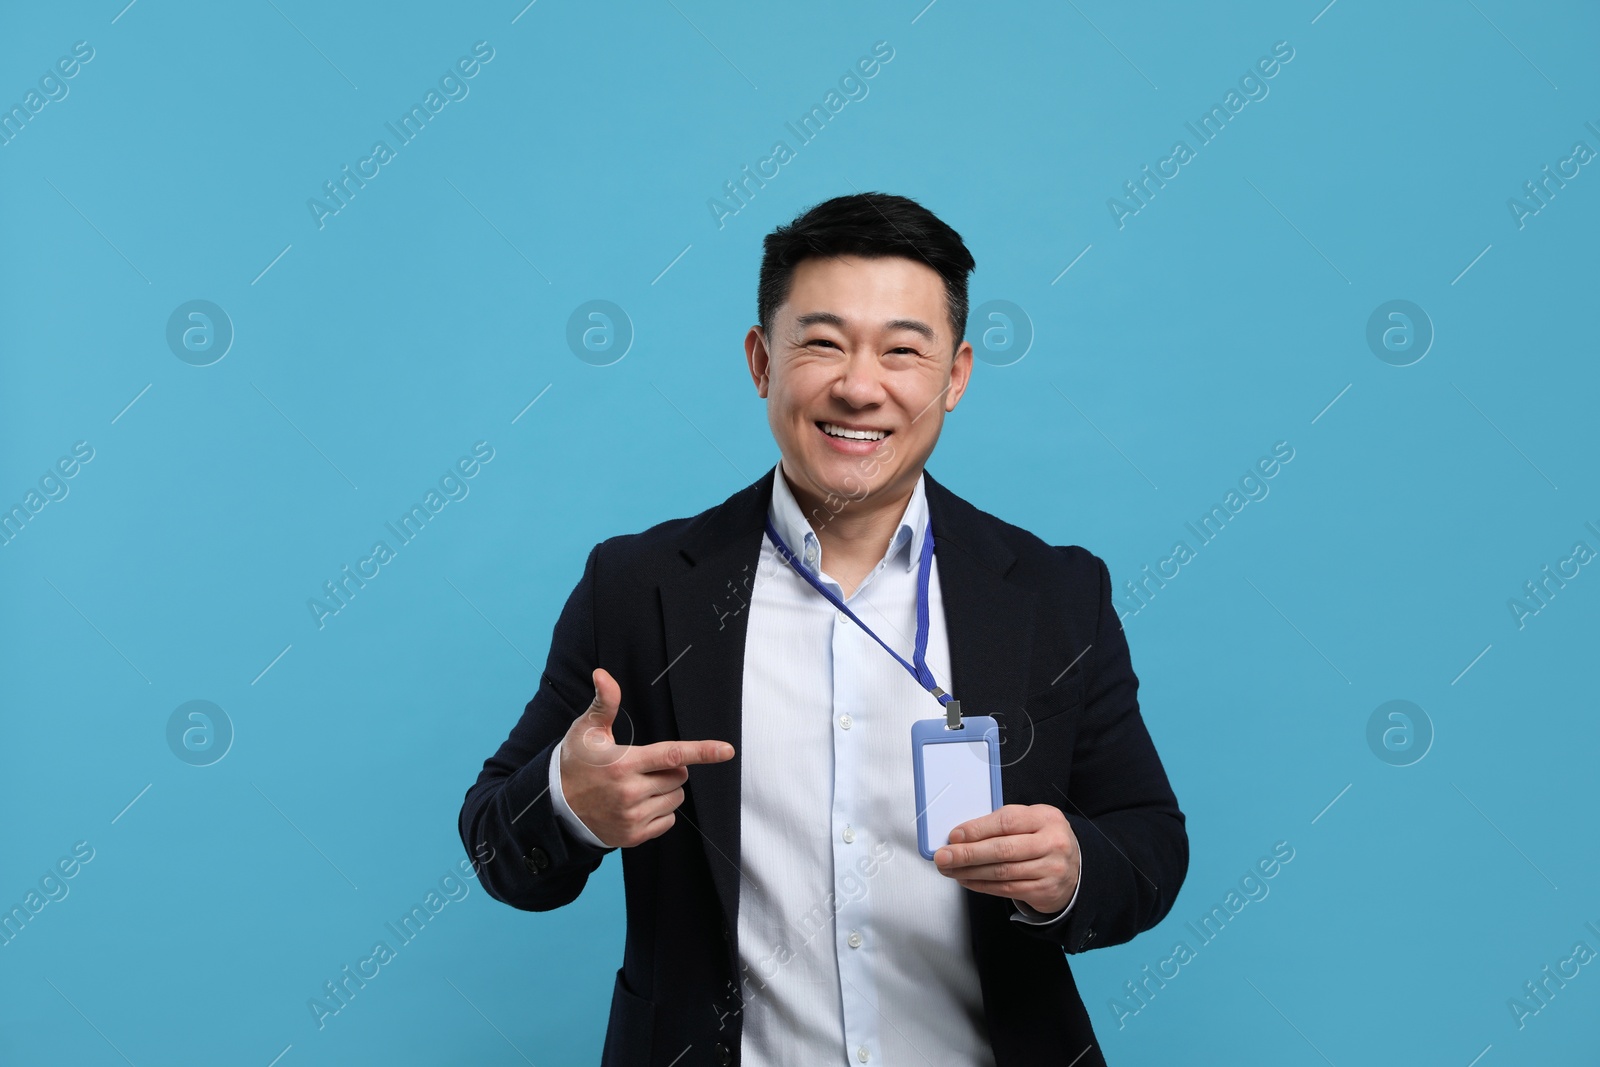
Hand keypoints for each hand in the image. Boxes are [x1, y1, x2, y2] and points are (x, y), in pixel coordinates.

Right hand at [558, 667, 734, 847]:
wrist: (555, 806)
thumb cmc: (576, 762)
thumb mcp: (587, 730)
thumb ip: (604, 703)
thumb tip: (602, 674)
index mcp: (623, 764)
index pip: (672, 755)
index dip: (702, 751)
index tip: (727, 750)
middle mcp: (630, 792)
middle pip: (678, 777)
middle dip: (671, 769)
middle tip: (645, 766)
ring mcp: (632, 817)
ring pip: (675, 799)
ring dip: (666, 790)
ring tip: (638, 785)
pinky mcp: (633, 836)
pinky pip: (668, 821)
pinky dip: (660, 812)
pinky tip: (637, 804)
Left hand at [932, 803, 1079, 914]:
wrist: (1076, 868)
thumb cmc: (1045, 839)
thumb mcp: (1032, 821)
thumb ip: (1003, 823)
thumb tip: (963, 834)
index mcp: (1046, 818)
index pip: (1006, 822)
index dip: (977, 829)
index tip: (955, 835)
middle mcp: (1052, 843)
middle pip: (1002, 850)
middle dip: (967, 854)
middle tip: (945, 856)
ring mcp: (1050, 869)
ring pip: (1001, 872)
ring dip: (969, 872)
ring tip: (950, 869)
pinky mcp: (1044, 891)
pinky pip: (1006, 889)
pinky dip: (981, 885)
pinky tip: (967, 880)